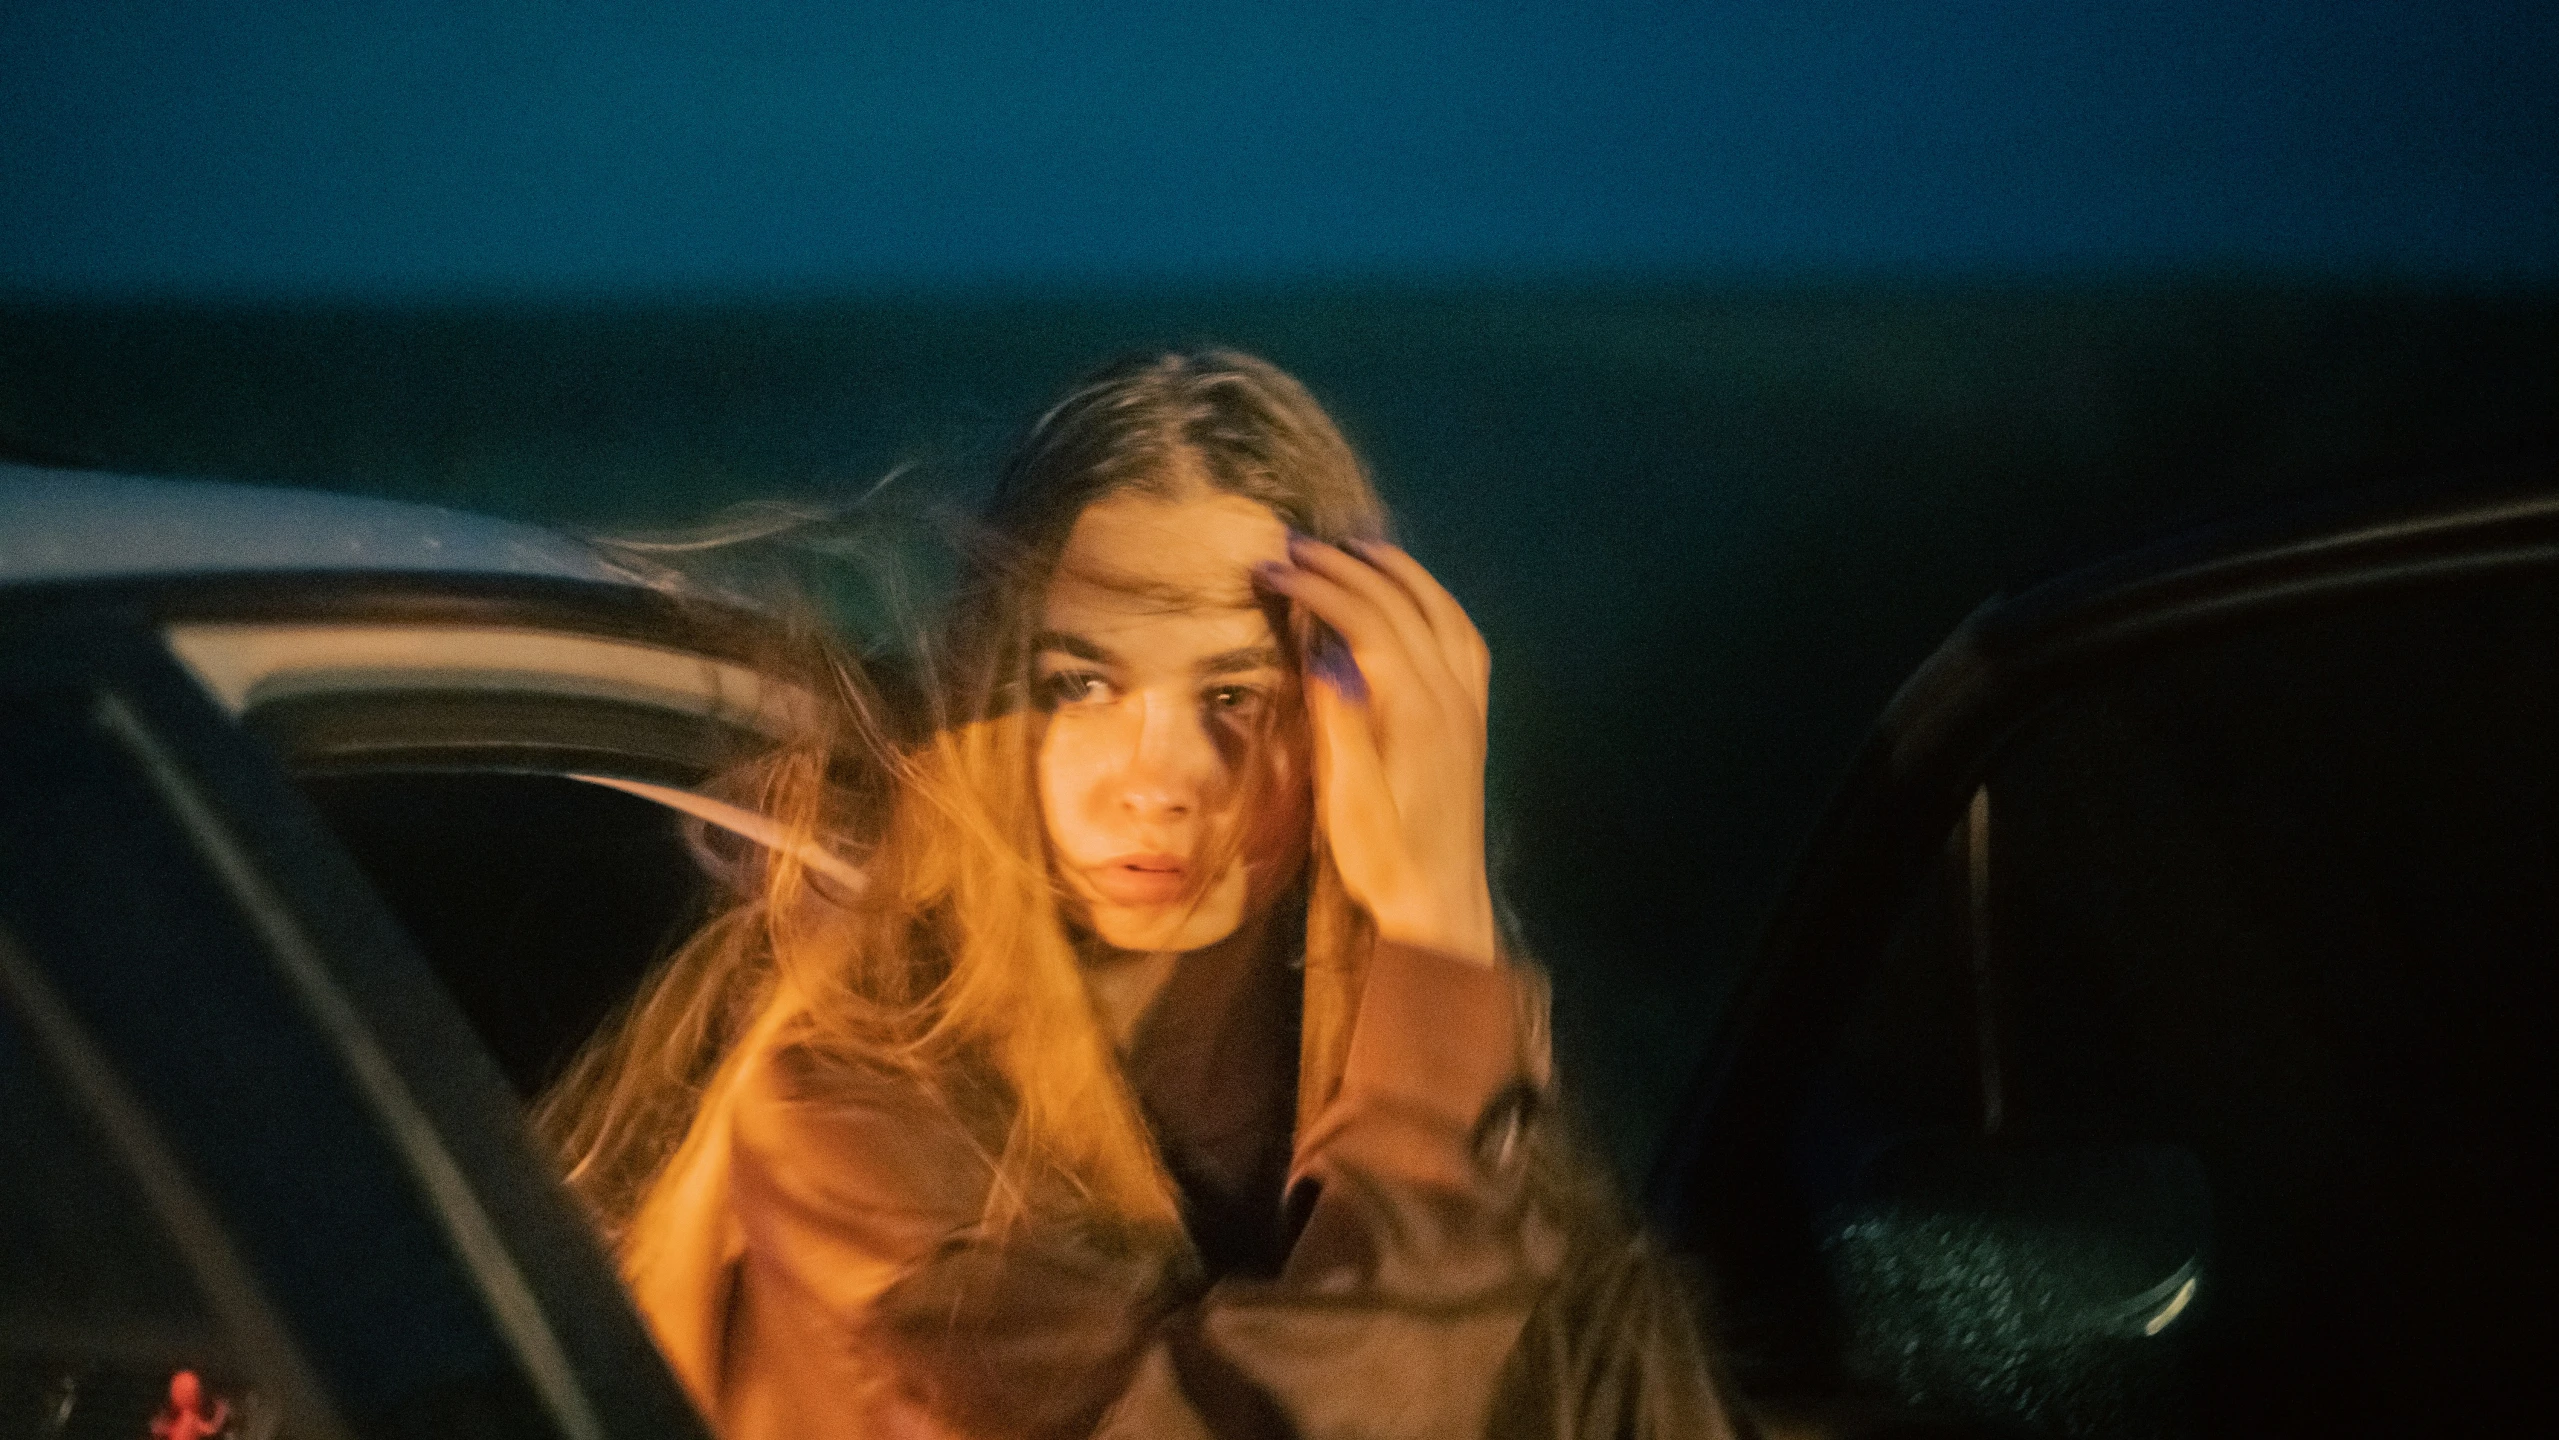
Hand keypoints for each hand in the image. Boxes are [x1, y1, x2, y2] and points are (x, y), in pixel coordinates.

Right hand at [1255, 537, 1495, 965]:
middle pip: (1401, 605)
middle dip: (1346, 568)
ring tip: (1358, 549)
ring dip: (1399, 572)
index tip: (1273, 570)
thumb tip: (1324, 658)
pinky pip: (1463, 638)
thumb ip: (1339, 723)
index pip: (1366, 621)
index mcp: (1416, 710)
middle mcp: (1451, 696)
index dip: (1317, 588)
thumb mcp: (1347, 798)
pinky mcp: (1473, 719)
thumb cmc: (1384, 860)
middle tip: (1297, 548)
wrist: (1439, 903)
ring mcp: (1469, 705)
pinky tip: (1413, 599)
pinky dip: (1435, 602)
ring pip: (1441, 611)